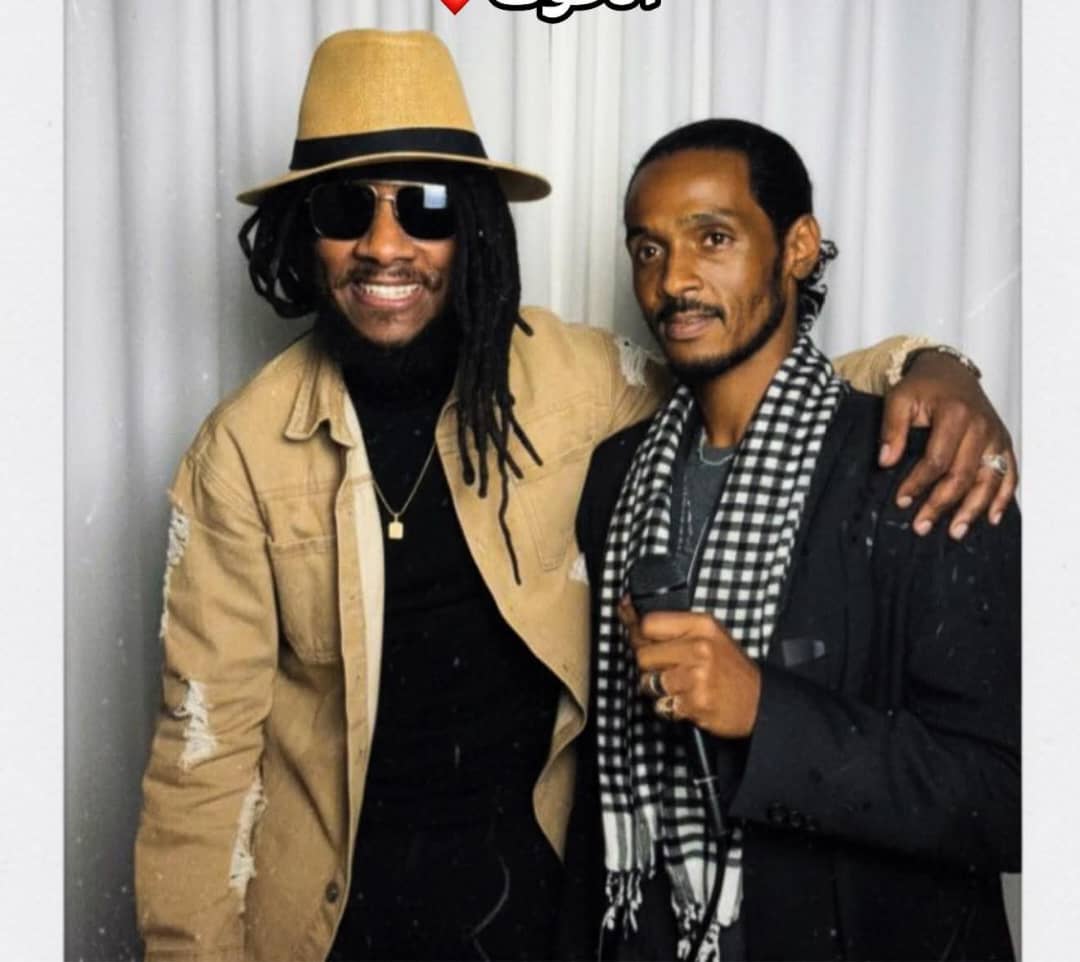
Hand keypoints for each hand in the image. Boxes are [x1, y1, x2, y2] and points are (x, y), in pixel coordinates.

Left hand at [619, 597, 760, 737]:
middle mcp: (699, 648)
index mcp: (701, 625)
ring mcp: (697, 676)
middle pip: (643, 654)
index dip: (636, 631)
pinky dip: (668, 706)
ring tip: (677, 685)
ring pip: (647, 682)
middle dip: (648, 665)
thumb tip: (626, 607)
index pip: (649, 623)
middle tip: (665, 668)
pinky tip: (685, 700)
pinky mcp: (695, 703)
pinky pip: (660, 704)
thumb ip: (672, 625)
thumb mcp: (708, 634)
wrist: (758, 701)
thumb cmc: (728, 667)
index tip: (634, 634)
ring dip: (656, 688)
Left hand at [878, 350, 1017, 538]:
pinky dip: (1003, 498)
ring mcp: (996, 437)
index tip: (901, 501)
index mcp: (956, 414)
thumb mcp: (899, 398)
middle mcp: (981, 427)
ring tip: (955, 532)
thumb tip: (886, 461)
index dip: (918, 483)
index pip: (937, 459)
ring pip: (989, 480)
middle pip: (963, 475)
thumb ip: (892, 429)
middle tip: (922, 526)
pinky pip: (1009, 474)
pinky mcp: (1003, 443)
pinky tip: (991, 518)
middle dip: (942, 504)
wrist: (950, 371)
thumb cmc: (923, 387)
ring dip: (973, 509)